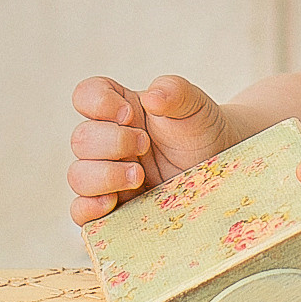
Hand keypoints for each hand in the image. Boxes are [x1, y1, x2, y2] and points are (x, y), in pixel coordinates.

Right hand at [67, 73, 230, 227]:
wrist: (222, 168)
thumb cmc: (201, 131)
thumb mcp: (193, 104)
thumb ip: (173, 90)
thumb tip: (151, 97)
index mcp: (118, 109)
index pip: (86, 95)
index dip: (98, 103)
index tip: (130, 113)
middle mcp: (107, 141)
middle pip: (80, 139)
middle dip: (114, 142)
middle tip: (146, 144)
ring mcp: (107, 175)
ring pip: (78, 176)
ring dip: (106, 175)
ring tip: (139, 176)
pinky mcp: (113, 207)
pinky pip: (80, 211)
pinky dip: (88, 208)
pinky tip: (111, 203)